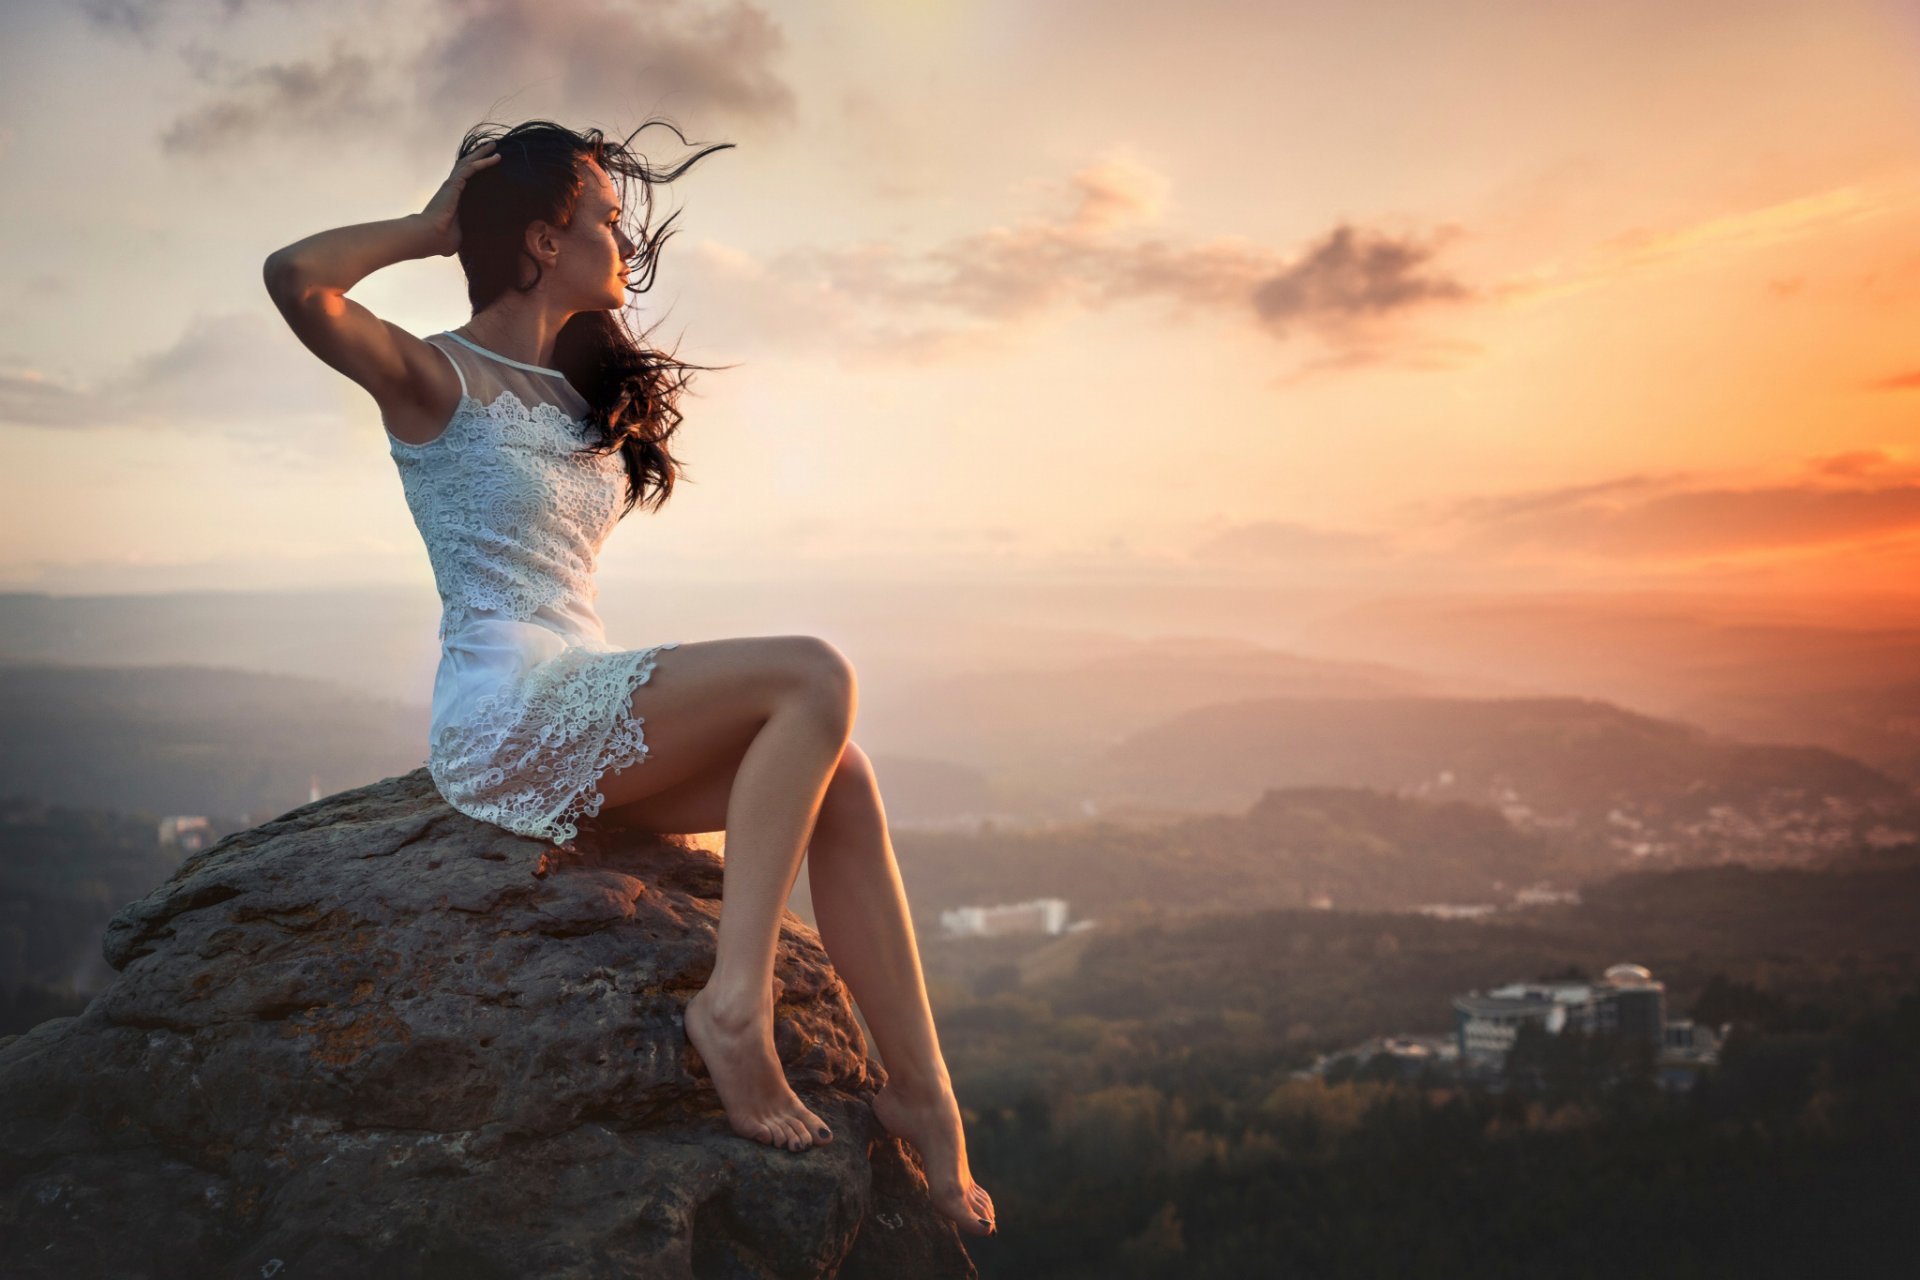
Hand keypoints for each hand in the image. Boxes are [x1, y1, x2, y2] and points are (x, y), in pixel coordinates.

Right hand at [418, 139, 501, 256]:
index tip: (486, 166)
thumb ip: (469, 232)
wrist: (431, 236)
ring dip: (482, 154)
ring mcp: (453, 184)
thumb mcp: (461, 234)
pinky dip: (483, 162)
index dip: (475, 170)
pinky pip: (471, 168)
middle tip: (492, 148)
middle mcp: (452, 188)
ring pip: (469, 162)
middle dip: (479, 156)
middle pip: (467, 166)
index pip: (466, 180)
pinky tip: (496, 158)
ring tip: (494, 146)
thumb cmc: (442, 240)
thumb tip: (480, 242)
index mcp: (453, 198)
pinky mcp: (455, 184)